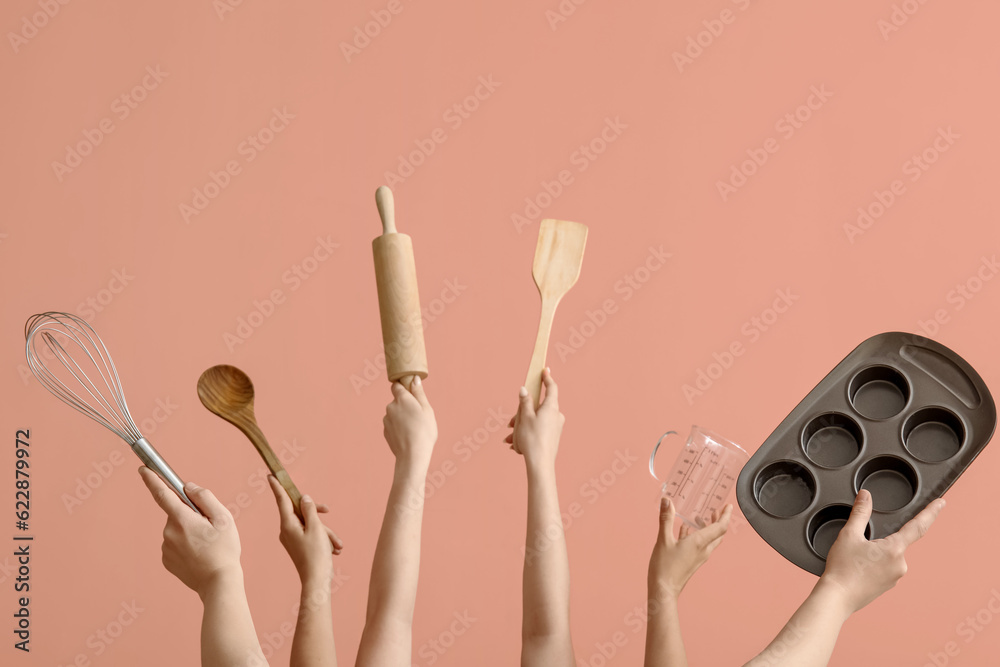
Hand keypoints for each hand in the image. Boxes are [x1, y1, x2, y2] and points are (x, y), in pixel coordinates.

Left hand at [139, 467, 241, 597]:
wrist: (218, 583)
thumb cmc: (224, 550)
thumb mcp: (224, 518)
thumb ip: (205, 498)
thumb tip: (188, 488)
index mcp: (182, 519)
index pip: (162, 494)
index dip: (152, 479)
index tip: (143, 469)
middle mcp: (169, 532)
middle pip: (176, 513)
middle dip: (190, 515)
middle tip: (209, 527)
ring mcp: (166, 548)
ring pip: (177, 529)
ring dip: (189, 531)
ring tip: (207, 545)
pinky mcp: (167, 560)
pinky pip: (175, 544)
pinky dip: (186, 545)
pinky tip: (199, 554)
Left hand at [268, 475, 343, 584]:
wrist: (316, 581)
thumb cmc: (316, 554)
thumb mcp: (316, 528)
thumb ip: (310, 510)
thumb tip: (304, 498)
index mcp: (288, 524)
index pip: (282, 500)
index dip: (278, 487)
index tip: (270, 476)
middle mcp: (287, 530)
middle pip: (301, 511)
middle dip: (317, 513)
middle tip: (327, 510)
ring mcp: (292, 539)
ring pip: (310, 524)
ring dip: (325, 531)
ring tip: (336, 544)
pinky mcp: (298, 546)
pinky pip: (311, 534)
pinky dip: (323, 538)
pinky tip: (333, 548)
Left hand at [383, 376, 436, 466]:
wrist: (413, 455)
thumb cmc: (424, 431)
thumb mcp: (426, 409)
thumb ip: (418, 393)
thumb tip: (414, 379)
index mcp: (402, 399)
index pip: (396, 386)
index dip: (403, 387)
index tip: (411, 393)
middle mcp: (391, 407)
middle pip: (397, 401)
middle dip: (406, 405)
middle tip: (418, 415)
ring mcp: (386, 420)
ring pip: (395, 414)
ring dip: (402, 417)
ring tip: (414, 428)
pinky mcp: (385, 432)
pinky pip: (393, 425)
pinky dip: (399, 427)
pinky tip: (408, 435)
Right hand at [505, 367, 564, 470]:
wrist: (540, 464)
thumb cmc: (532, 439)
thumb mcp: (524, 417)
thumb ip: (524, 401)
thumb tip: (524, 390)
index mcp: (552, 407)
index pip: (551, 387)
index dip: (547, 378)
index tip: (544, 370)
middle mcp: (556, 415)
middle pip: (539, 406)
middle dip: (523, 411)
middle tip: (511, 421)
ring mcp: (556, 427)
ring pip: (536, 419)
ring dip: (521, 425)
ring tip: (510, 437)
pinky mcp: (553, 437)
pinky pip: (538, 429)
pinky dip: (526, 433)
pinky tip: (515, 444)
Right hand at [648, 496, 731, 599]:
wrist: (664, 591)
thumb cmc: (664, 568)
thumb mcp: (663, 540)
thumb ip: (666, 519)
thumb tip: (666, 501)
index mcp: (699, 543)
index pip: (720, 527)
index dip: (725, 515)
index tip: (728, 505)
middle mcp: (703, 550)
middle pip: (718, 534)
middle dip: (719, 520)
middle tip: (716, 510)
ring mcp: (698, 557)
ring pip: (709, 540)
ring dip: (708, 528)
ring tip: (700, 518)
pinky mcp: (692, 562)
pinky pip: (699, 546)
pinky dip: (696, 535)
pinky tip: (685, 530)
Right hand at [820, 490, 944, 613]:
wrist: (837, 598)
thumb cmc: (842, 569)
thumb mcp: (849, 535)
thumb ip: (860, 513)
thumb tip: (865, 495)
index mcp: (894, 549)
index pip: (918, 526)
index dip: (930, 512)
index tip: (941, 503)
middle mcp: (900, 565)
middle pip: (894, 542)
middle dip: (878, 540)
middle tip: (857, 548)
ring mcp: (895, 577)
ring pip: (888, 555)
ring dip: (874, 553)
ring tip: (854, 561)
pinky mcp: (888, 586)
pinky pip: (884, 568)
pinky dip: (873, 564)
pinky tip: (857, 569)